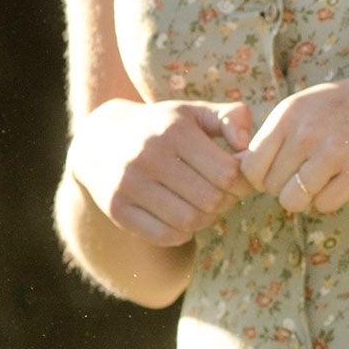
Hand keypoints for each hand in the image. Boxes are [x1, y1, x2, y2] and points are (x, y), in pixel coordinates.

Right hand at [67, 96, 254, 246]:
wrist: (101, 137)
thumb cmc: (162, 126)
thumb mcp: (195, 112)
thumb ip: (232, 117)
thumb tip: (247, 145)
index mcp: (175, 131)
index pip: (227, 172)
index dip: (242, 182)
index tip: (239, 180)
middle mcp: (150, 156)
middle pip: (210, 199)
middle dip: (226, 201)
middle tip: (224, 195)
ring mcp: (129, 184)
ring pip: (188, 221)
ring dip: (206, 220)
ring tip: (205, 207)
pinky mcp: (116, 209)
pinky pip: (163, 236)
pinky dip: (182, 234)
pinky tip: (183, 220)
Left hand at [238, 59, 348, 214]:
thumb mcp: (311, 105)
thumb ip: (280, 133)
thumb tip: (244, 171)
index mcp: (289, 113)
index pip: (251, 165)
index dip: (263, 177)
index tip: (282, 173)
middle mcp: (307, 132)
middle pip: (271, 187)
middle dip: (287, 188)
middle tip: (311, 176)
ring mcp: (334, 153)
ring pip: (294, 201)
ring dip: (307, 199)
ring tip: (326, 182)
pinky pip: (324, 205)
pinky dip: (331, 200)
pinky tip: (346, 181)